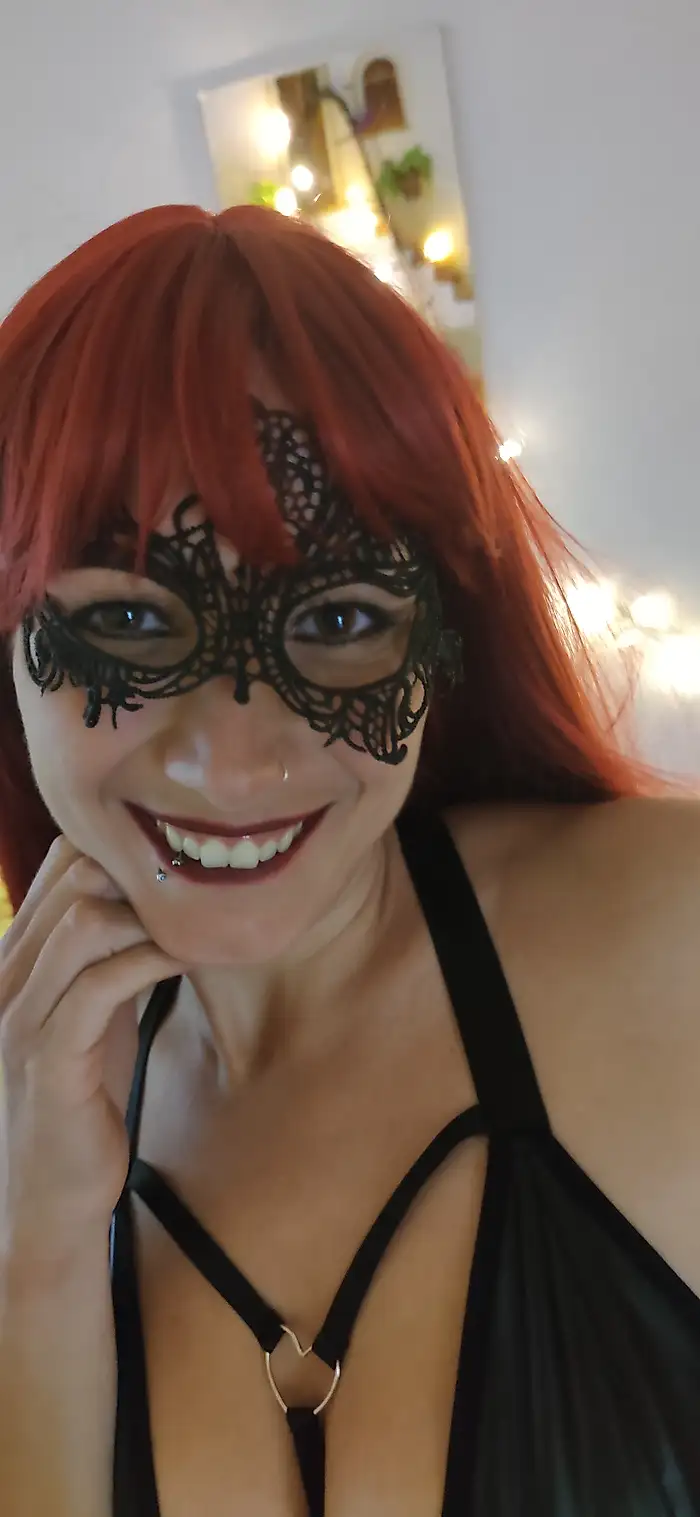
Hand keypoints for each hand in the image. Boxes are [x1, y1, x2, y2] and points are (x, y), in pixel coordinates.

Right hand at [0, 837, 184, 1256]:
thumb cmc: (82, 1099)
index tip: (182, 865)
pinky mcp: (47, 1058)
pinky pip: (99, 985)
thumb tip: (162, 904)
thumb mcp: (91, 1013)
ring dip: (152, 916)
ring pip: (83, 923)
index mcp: (14, 960)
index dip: (122, 850)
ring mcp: (18, 1017)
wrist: (51, 1196)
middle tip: (201, 889)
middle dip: (142, 875)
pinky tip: (187, 962)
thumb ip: (106, 959)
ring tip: (200, 925)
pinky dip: (150, 962)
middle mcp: (5, 977)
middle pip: (72, 881)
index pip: (60, 867)